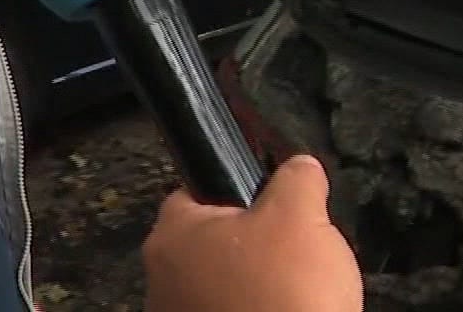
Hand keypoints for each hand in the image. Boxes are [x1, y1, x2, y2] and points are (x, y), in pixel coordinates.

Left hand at [141, 154, 362, 311]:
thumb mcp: (301, 217)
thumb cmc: (282, 293)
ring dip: (252, 287)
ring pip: (221, 287)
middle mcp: (161, 278)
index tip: (268, 205)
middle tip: (290, 253)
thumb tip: (300, 167)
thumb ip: (296, 179)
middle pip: (210, 244)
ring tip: (292, 294)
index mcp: (172, 234)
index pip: (195, 193)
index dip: (236, 194)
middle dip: (249, 246)